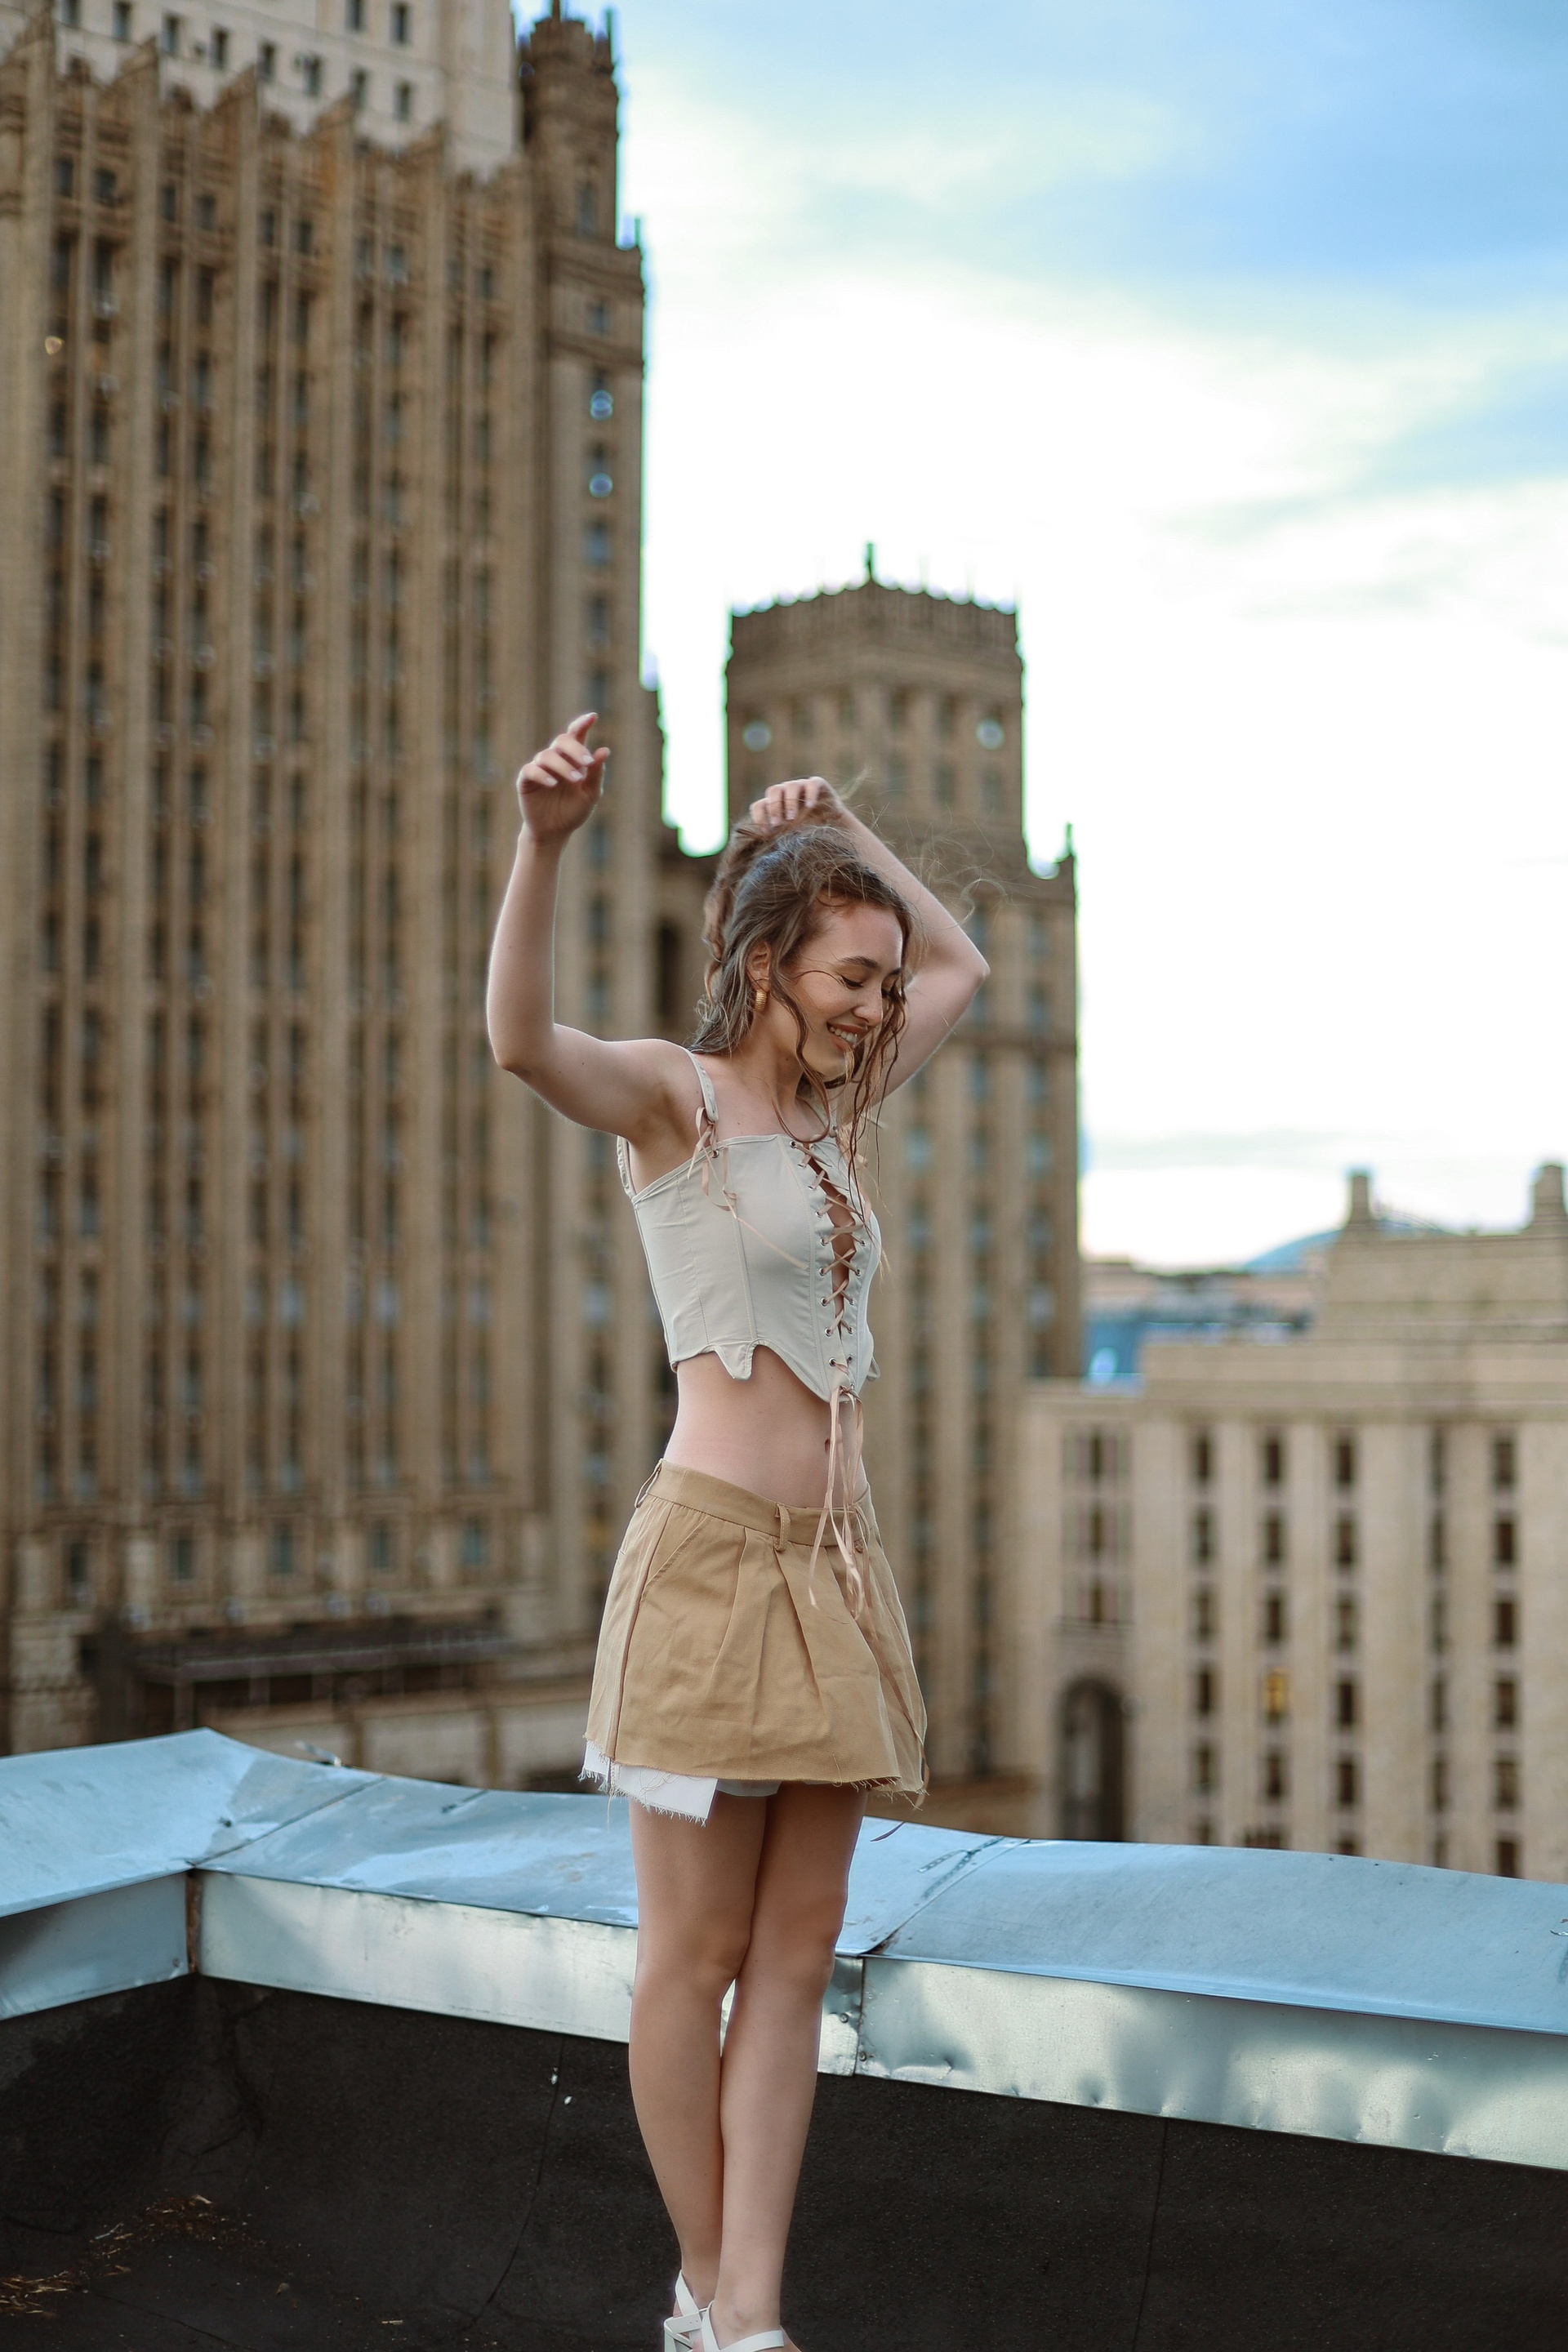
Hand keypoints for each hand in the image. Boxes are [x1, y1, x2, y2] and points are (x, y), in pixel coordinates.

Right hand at [516, 714, 609, 844]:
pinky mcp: (526, 780)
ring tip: (576, 779)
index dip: (582, 724)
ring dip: (563, 766)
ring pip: (547, 755)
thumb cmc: (573, 812)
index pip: (576, 735)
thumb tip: (604, 750)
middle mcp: (556, 760)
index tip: (593, 717)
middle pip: (561, 740)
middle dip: (575, 748)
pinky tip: (554, 783)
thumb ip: (596, 773)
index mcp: (572, 759)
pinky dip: (542, 774)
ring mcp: (539, 768)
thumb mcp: (590, 795)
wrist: (555, 833)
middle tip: (587, 762)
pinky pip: (531, 770)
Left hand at [749, 775, 848, 831]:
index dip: (759, 817)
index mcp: (775, 803)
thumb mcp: (791, 835)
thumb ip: (780, 836)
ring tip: (792, 818)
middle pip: (773, 791)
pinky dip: (810, 794)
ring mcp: (801, 786)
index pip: (760, 805)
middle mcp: (786, 792)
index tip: (765, 833)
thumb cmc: (808, 831)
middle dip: (774, 808)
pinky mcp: (818, 784)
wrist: (833, 824)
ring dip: (789, 803)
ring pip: (791, 786)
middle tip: (778, 825)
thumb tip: (766, 845)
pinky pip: (812, 784)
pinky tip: (810, 807)